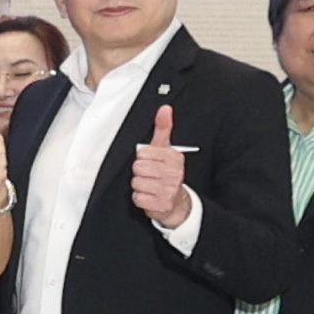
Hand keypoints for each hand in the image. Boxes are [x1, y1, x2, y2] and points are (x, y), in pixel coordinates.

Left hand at [127, 105, 190, 227]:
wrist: (177, 202)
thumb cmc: (167, 173)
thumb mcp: (166, 149)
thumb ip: (163, 128)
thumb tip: (165, 108)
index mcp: (174, 157)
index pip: (142, 153)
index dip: (143, 158)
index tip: (152, 163)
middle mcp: (174, 173)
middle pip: (138, 167)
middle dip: (140, 172)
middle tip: (150, 176)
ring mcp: (169, 190)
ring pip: (136, 182)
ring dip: (139, 186)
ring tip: (150, 186)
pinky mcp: (161, 205)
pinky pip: (138, 198)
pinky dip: (140, 199)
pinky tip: (149, 197)